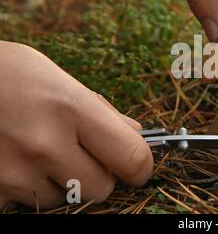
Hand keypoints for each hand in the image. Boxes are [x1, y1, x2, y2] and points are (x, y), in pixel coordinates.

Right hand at [0, 41, 152, 209]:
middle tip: (83, 154)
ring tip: (41, 151)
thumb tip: (136, 135)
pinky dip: (30, 189)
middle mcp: (45, 144)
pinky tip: (18, 161)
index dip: (141, 166)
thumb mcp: (60, 79)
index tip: (136, 166)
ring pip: (64, 199)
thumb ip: (101, 111)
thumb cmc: (10, 75)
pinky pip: (30, 204)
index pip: (132, 157)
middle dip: (100, 175)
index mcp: (72, 108)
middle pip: (102, 188)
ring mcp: (15, 171)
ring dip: (62, 182)